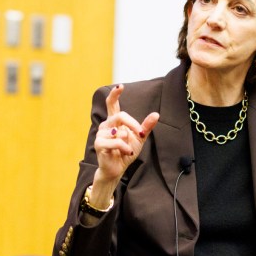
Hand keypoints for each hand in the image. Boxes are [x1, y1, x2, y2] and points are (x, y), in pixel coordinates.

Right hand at [89, 85, 159, 203]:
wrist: (117, 169)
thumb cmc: (126, 152)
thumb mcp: (139, 138)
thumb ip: (146, 126)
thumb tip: (156, 114)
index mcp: (114, 121)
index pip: (112, 104)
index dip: (115, 94)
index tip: (120, 86)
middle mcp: (106, 125)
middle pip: (120, 115)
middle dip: (133, 124)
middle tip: (141, 133)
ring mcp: (101, 134)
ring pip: (119, 131)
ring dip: (128, 142)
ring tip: (127, 150)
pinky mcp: (99, 144)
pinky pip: (116, 141)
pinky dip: (124, 147)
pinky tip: (126, 152)